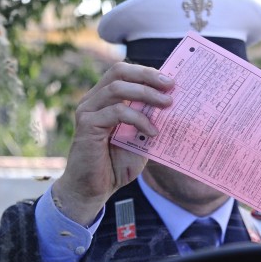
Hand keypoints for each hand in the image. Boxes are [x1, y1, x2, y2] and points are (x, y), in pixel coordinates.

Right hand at [53, 62, 174, 225]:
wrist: (95, 189)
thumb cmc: (116, 164)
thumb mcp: (140, 139)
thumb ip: (149, 120)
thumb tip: (174, 106)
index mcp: (105, 99)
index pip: (124, 73)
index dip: (147, 73)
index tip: (171, 81)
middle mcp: (93, 100)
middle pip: (119, 72)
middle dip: (147, 76)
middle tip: (171, 86)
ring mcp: (88, 110)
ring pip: (117, 88)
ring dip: (146, 94)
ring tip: (167, 104)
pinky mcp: (87, 124)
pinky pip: (116, 112)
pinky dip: (138, 119)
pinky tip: (152, 132)